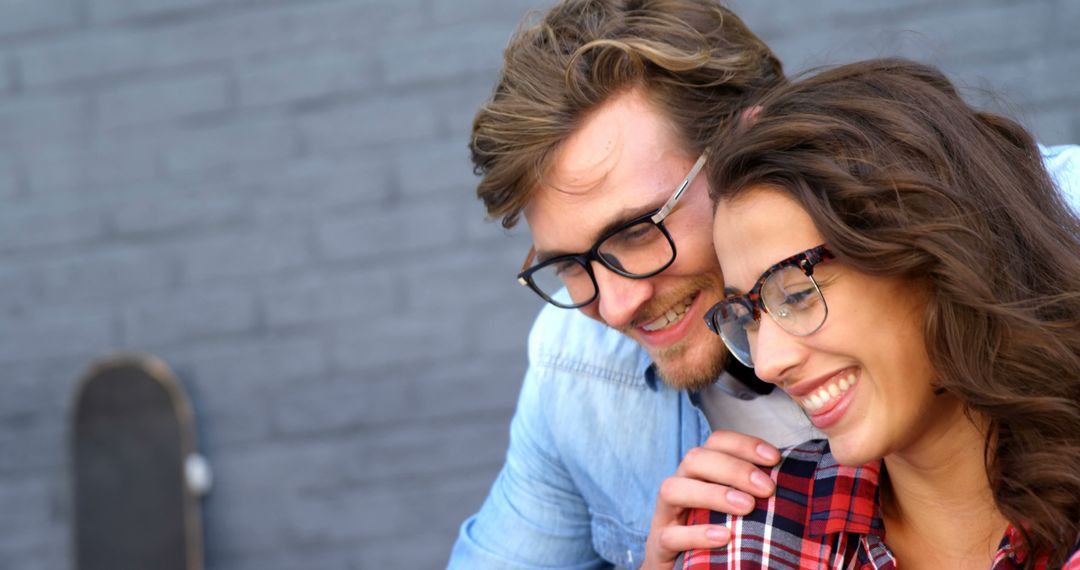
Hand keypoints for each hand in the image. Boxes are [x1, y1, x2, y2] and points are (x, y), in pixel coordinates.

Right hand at [640, 430, 780, 569]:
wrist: (680, 567)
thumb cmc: (716, 531)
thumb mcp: (735, 507)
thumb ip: (754, 492)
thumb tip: (795, 480)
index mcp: (700, 472)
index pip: (716, 442)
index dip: (744, 444)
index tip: (774, 458)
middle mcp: (680, 485)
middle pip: (695, 458)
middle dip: (733, 469)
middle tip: (766, 488)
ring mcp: (665, 514)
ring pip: (673, 489)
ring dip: (712, 494)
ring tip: (746, 507)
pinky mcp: (659, 544)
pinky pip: (670, 535)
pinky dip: (696, 534)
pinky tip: (723, 536)